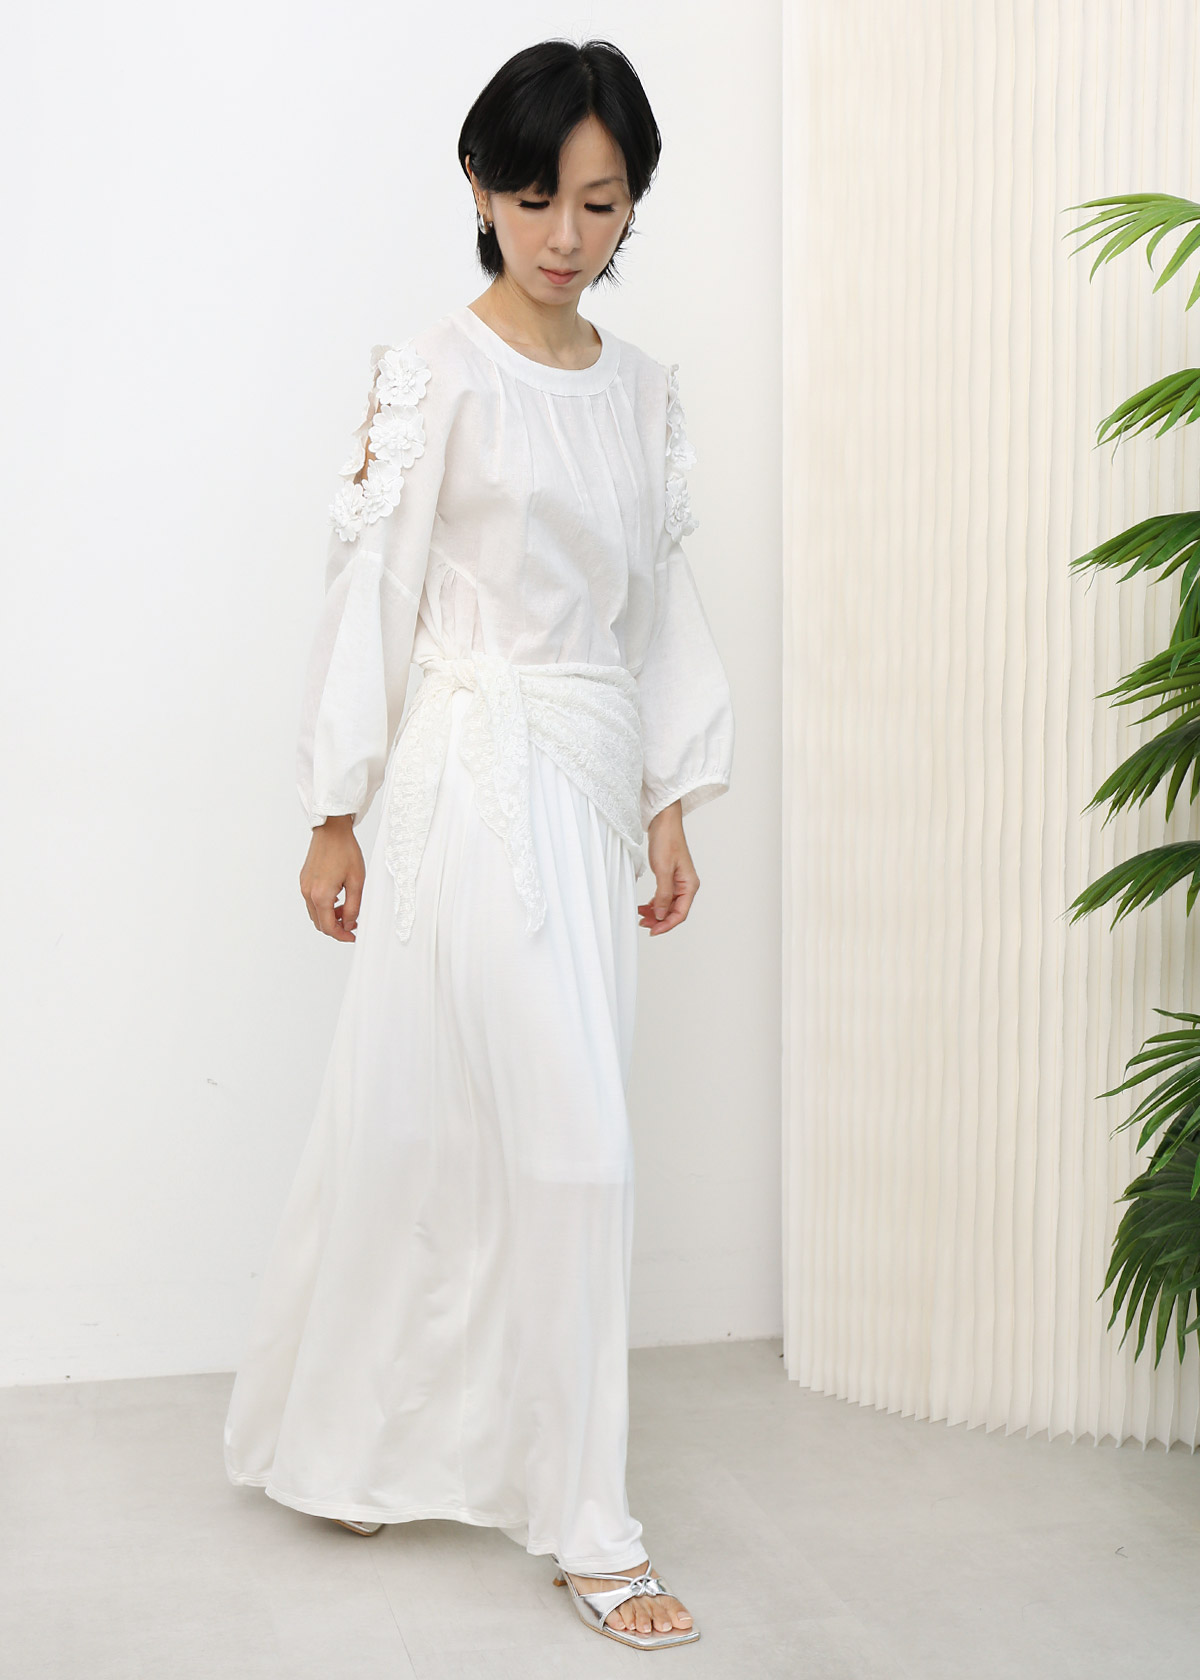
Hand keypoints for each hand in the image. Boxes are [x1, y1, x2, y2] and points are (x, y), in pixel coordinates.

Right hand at [300, 814, 364, 941]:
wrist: (331, 830)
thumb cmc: (345, 851)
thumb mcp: (357, 882)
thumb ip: (353, 907)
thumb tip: (349, 924)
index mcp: (321, 895)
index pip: (329, 927)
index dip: (342, 936)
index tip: (353, 936)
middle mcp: (308, 892)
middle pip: (319, 923)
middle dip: (336, 927)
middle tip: (352, 923)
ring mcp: (304, 886)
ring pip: (315, 913)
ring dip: (329, 917)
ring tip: (346, 909)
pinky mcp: (304, 880)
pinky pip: (312, 901)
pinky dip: (323, 906)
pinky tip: (337, 898)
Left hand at [637, 800, 699, 934]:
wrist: (663, 822)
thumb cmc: (667, 841)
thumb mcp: (663, 870)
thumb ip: (663, 895)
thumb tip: (661, 915)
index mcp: (689, 885)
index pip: (680, 913)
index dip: (666, 925)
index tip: (653, 931)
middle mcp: (686, 885)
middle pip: (674, 911)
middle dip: (659, 920)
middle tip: (642, 923)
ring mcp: (678, 882)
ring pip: (667, 905)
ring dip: (655, 912)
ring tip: (641, 915)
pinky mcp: (670, 877)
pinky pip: (663, 896)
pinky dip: (654, 903)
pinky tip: (645, 906)